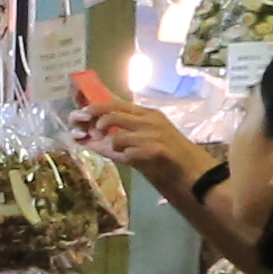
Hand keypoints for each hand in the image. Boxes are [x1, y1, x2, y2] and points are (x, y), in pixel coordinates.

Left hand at [73, 84, 208, 194]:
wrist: (191, 170)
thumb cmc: (166, 155)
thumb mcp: (143, 139)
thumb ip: (119, 136)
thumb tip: (89, 137)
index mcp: (147, 114)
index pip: (117, 103)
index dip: (96, 107)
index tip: (81, 113)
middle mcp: (150, 119)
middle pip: (113, 114)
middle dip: (96, 123)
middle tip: (89, 133)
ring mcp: (153, 134)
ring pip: (117, 136)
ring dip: (112, 147)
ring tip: (122, 153)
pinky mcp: (155, 150)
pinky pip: (127, 153)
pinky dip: (125, 158)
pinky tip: (134, 160)